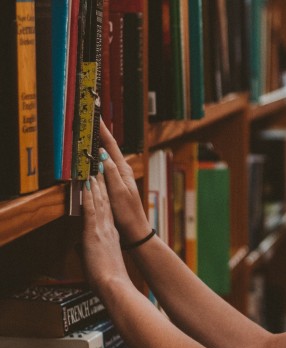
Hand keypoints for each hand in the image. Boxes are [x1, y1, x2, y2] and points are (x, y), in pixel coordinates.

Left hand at [81, 175, 130, 290]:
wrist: (113, 284)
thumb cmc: (108, 278)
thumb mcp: (97, 260)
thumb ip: (87, 251)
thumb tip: (78, 248)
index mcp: (111, 235)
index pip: (107, 211)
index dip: (104, 196)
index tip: (102, 184)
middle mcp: (108, 228)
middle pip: (105, 202)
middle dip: (102, 184)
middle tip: (100, 169)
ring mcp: (102, 229)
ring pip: (100, 201)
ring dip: (97, 185)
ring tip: (95, 170)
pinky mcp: (94, 232)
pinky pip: (92, 209)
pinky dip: (90, 195)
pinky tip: (88, 185)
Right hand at [98, 120, 151, 243]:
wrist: (134, 229)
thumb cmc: (127, 213)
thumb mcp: (118, 192)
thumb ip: (111, 173)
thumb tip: (102, 154)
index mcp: (124, 170)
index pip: (111, 145)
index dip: (103, 130)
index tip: (96, 116)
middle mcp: (122, 170)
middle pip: (109, 147)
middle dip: (100, 133)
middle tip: (90, 119)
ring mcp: (119, 177)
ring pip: (106, 156)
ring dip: (98, 144)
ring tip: (89, 131)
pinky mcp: (114, 184)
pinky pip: (104, 166)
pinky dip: (97, 158)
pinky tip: (92, 156)